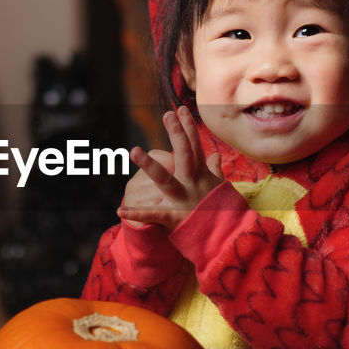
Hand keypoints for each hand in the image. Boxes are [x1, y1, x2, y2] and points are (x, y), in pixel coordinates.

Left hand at [118, 106, 223, 230]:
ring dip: (149, 165)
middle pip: (184, 155)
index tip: (180, 109)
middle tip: (167, 114)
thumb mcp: (221, 188)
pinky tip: (119, 209)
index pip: (195, 147)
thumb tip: (216, 155)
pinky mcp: (175, 218)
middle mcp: (193, 184)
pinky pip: (153, 215)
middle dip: (177, 134)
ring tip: (133, 150)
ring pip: (165, 179)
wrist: (228, 239)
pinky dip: (136, 214)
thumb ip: (215, 170)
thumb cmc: (225, 212)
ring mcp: (184, 200)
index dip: (188, 128)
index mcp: (203, 176)